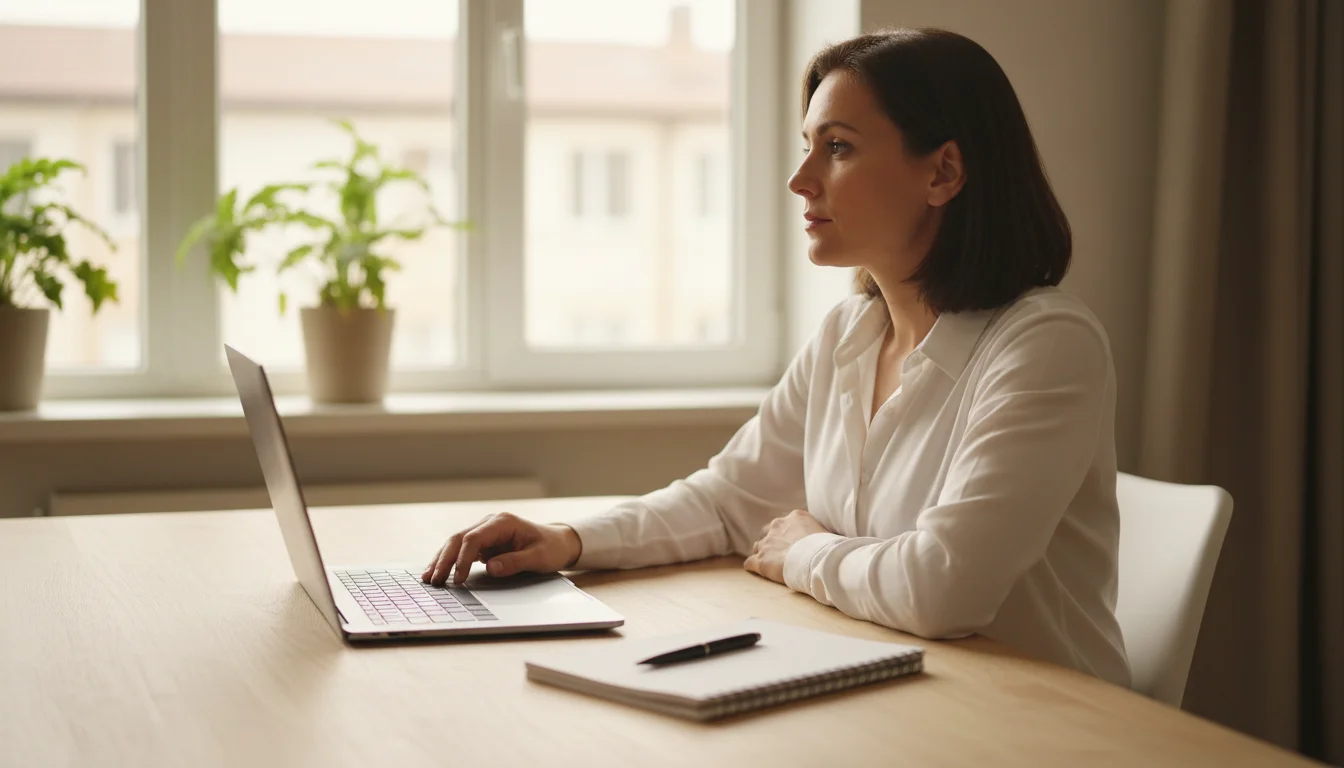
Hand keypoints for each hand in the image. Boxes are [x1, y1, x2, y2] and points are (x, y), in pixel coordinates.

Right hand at [422, 512, 582, 585]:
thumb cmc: (551, 548)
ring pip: (456, 543)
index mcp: (503, 522)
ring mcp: (485, 532)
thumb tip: (490, 568)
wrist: (558, 542)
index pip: (474, 539)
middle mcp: (490, 523)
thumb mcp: (539, 557)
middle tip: (433, 580)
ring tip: (428, 577)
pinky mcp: (484, 542)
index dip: (462, 559)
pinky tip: (438, 572)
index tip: (458, 579)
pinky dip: (449, 561)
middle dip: (444, 559)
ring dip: (441, 559)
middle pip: (459, 538)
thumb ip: (515, 562)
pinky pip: (462, 550)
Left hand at [744, 509, 827, 583]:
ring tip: (769, 563)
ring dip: (762, 553)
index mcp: (795, 517)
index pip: (785, 523)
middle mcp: (778, 526)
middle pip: (767, 532)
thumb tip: (829, 538)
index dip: (786, 534)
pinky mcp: (761, 560)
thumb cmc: (827, 547)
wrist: (817, 560)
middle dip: (771, 542)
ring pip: (758, 546)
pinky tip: (755, 571)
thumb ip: (819, 531)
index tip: (791, 543)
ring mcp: (767, 543)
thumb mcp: (826, 531)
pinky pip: (749, 562)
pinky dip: (752, 566)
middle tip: (779, 553)